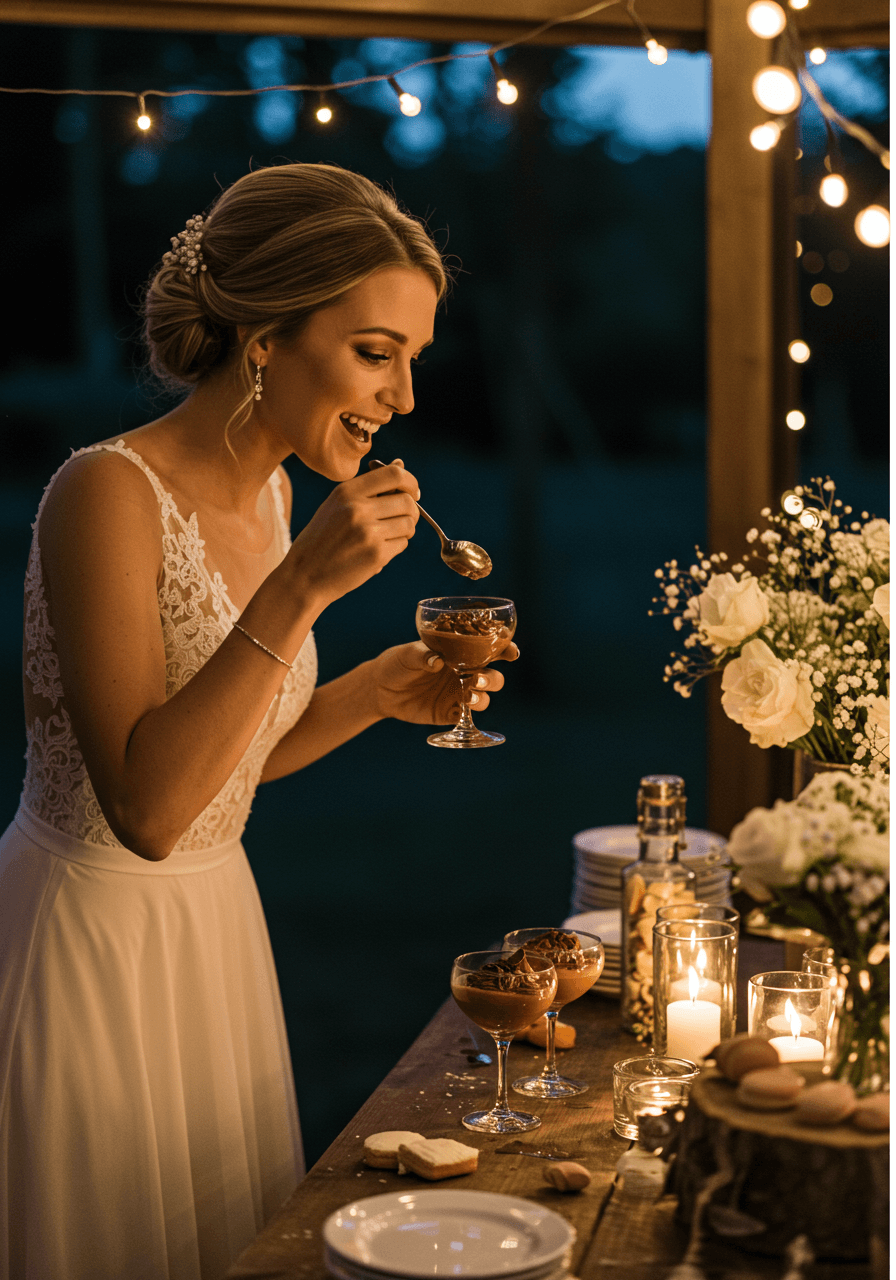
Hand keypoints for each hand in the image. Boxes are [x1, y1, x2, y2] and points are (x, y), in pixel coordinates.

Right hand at [286, 460, 419, 606]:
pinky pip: (402, 544)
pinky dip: (396, 546)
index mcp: (347, 491)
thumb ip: (369, 486)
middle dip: (411, 511)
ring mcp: (368, 532)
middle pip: (407, 501)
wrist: (304, 574)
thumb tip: (401, 463)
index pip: (394, 475)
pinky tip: (378, 550)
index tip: (412, 492)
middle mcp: (358, 509)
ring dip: (405, 530)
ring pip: (409, 524)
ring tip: (388, 535)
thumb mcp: (337, 504)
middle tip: (403, 519)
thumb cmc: (322, 538)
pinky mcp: (376, 555)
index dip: (410, 482)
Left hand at [370, 640, 519, 724]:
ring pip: (484, 696)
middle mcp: (464, 673)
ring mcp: (459, 694)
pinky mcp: (450, 713)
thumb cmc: (396, 663)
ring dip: (482, 696)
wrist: (380, 689)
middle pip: (493, 676)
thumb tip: (437, 661)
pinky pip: (468, 717)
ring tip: (467, 697)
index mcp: (459, 653)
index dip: (504, 649)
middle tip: (476, 678)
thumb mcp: (406, 655)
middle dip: (492, 678)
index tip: (511, 652)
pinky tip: (461, 710)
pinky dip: (470, 715)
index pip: (488, 650)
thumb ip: (422, 655)